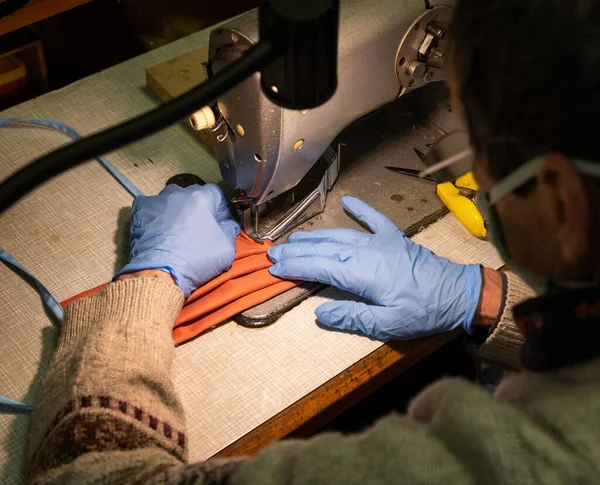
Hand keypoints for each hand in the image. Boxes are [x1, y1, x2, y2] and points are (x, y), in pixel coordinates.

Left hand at [116, 184, 239, 297]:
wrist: (160, 274)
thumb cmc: (195, 260)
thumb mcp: (226, 249)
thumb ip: (230, 230)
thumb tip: (229, 224)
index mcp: (201, 198)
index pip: (215, 192)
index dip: (219, 206)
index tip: (219, 220)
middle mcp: (178, 194)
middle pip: (192, 193)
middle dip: (198, 206)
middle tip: (199, 225)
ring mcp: (156, 201)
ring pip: (170, 197)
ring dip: (176, 207)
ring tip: (177, 226)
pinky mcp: (140, 211)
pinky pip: (150, 206)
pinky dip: (155, 214)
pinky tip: (158, 228)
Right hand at [268, 197, 481, 339]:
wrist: (460, 293)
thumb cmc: (424, 312)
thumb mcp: (389, 325)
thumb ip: (353, 318)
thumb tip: (320, 314)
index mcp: (363, 274)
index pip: (320, 267)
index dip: (296, 266)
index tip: (275, 266)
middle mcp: (367, 252)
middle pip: (325, 249)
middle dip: (297, 251)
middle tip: (274, 252)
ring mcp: (381, 241)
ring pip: (340, 235)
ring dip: (316, 236)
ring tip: (295, 238)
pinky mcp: (395, 238)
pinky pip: (374, 219)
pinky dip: (359, 209)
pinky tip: (346, 200)